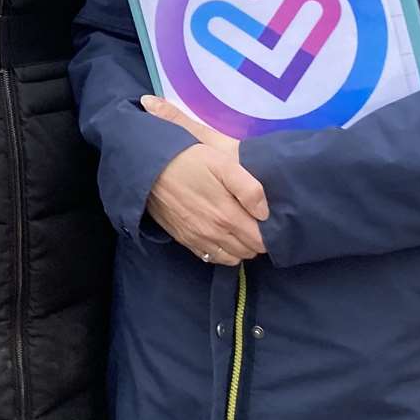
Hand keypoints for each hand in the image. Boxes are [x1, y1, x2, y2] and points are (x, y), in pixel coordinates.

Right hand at [142, 97, 268, 264]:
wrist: (150, 168)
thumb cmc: (190, 161)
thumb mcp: (224, 163)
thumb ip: (249, 188)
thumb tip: (265, 213)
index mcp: (228, 216)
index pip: (261, 240)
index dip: (269, 232)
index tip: (267, 219)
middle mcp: (215, 235)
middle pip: (249, 251)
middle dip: (257, 239)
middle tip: (255, 221)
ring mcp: (199, 240)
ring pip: (232, 257)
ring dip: (241, 247)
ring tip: (240, 228)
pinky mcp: (185, 241)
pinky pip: (212, 258)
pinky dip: (223, 252)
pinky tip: (222, 235)